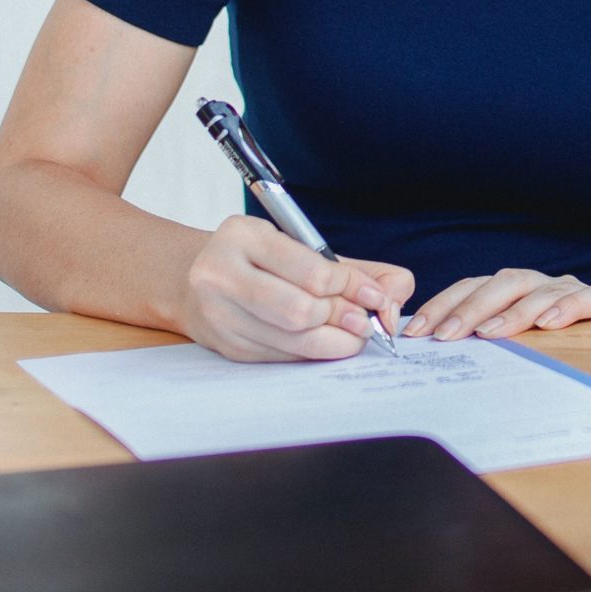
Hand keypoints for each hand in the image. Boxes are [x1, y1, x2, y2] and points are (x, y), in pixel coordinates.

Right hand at [175, 215, 413, 362]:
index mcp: (243, 236)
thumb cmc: (262, 261)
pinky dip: (311, 352)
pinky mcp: (226, 345)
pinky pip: (281, 356)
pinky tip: (324, 342)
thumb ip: (357, 268)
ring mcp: (219, 313)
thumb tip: (395, 296)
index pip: (310, 271)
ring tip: (352, 334)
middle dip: (342, 318)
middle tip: (364, 322)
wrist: (195, 279)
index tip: (374, 297)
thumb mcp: (302, 248)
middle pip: (300, 311)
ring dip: (333, 341)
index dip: (351, 287)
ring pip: (291, 339)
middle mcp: (221, 273)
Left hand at [405, 269, 590, 340]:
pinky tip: (550, 324)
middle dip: (470, 310)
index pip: (471, 287)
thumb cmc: (546, 351)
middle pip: (502, 284)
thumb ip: (477, 340)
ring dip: (513, 312)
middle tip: (446, 336)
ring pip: (540, 291)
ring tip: (491, 333)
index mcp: (510, 288)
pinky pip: (587, 298)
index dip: (442, 306)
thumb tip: (428, 350)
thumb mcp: (506, 343)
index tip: (415, 332)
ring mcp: (568, 290)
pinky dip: (568, 307)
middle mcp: (537, 283)